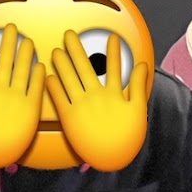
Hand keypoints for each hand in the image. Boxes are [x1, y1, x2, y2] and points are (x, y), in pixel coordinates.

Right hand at [0, 23, 42, 169]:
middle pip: (5, 61)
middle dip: (9, 42)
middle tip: (14, 28)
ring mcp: (15, 99)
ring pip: (21, 70)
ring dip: (25, 54)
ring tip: (28, 40)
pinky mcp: (30, 109)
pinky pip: (35, 87)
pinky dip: (38, 75)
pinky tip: (40, 64)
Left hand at [42, 28, 149, 171]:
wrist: (111, 158)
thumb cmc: (127, 138)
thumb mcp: (138, 110)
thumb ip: (139, 86)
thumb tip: (143, 66)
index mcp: (114, 94)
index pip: (114, 67)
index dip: (113, 50)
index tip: (111, 36)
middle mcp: (96, 97)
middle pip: (85, 67)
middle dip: (76, 48)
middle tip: (68, 34)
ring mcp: (82, 106)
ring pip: (70, 79)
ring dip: (62, 63)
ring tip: (56, 50)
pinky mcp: (69, 118)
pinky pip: (59, 99)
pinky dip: (54, 87)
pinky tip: (48, 76)